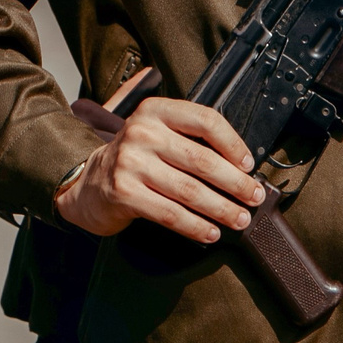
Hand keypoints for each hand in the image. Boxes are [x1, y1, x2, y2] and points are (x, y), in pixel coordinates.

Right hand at [54, 97, 265, 243]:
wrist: (88, 182)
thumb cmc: (136, 158)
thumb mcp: (156, 132)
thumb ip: (190, 136)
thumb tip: (241, 162)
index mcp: (156, 110)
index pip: (205, 120)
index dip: (233, 144)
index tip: (248, 165)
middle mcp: (142, 132)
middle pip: (202, 160)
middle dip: (235, 184)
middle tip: (254, 198)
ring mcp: (130, 163)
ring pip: (190, 191)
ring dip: (221, 209)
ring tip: (239, 218)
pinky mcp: (123, 193)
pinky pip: (170, 214)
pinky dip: (195, 226)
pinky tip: (210, 232)